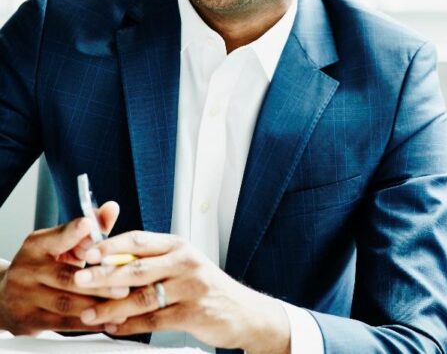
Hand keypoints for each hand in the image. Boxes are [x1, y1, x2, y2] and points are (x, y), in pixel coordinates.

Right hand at [0, 201, 128, 334]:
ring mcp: (26, 297)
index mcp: (37, 246)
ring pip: (66, 303)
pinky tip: (109, 320)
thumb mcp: (63, 244)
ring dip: (97, 304)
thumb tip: (112, 208)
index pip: (56, 237)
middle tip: (125, 285)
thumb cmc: (46, 265)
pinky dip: (89, 323)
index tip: (89, 225)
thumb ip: (91, 229)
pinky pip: (63, 323)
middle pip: (66, 276)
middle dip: (98, 281)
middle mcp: (28, 270)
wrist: (6, 297)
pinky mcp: (29, 320)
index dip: (73, 232)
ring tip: (122, 303)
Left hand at [75, 232, 289, 353]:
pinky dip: (131, 326)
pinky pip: (154, 320)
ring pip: (142, 297)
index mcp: (179, 246)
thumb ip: (152, 263)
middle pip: (137, 267)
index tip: (88, 253)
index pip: (140, 240)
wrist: (243, 311)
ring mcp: (191, 287)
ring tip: (89, 313)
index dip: (111, 245)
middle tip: (79, 279)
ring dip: (111, 307)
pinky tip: (115, 328)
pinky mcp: (194, 312)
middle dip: (104, 275)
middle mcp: (186, 262)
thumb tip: (109, 264)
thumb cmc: (207, 288)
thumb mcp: (183, 265)